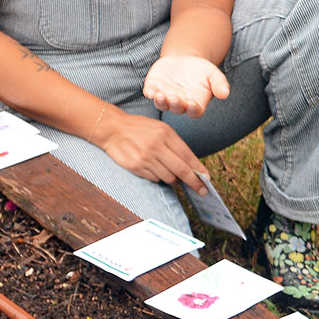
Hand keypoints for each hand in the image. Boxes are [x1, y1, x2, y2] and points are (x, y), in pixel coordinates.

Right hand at [90, 109, 209, 194]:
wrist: (112, 128)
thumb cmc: (138, 128)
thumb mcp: (159, 128)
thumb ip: (175, 144)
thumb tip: (191, 165)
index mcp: (165, 133)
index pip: (187, 156)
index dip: (199, 170)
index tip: (206, 179)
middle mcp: (156, 146)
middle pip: (181, 170)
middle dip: (194, 183)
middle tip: (202, 191)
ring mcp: (146, 157)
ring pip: (169, 178)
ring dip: (173, 180)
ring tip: (171, 175)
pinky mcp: (136, 167)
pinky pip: (155, 179)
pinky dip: (158, 177)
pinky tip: (154, 169)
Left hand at [143, 55, 229, 117]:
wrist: (184, 59)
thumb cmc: (201, 70)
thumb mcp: (213, 75)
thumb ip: (220, 84)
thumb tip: (225, 94)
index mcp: (195, 104)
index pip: (194, 111)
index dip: (193, 108)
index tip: (193, 103)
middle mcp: (179, 104)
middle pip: (177, 108)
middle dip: (175, 103)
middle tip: (174, 98)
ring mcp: (165, 96)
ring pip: (162, 103)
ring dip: (160, 101)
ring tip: (160, 95)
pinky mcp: (154, 87)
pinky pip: (150, 92)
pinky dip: (149, 92)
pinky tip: (149, 91)